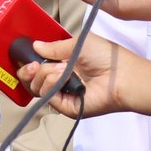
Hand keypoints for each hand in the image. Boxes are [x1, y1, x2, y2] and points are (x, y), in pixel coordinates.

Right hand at [15, 33, 136, 118]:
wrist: (121, 76)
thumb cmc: (106, 57)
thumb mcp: (77, 44)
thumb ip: (54, 47)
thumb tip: (36, 45)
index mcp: (64, 64)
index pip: (38, 66)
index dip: (30, 61)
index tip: (28, 55)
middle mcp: (61, 80)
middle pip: (32, 80)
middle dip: (28, 70)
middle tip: (35, 64)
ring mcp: (63, 94)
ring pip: (36, 87)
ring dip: (45, 74)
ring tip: (61, 69)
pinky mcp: (65, 106)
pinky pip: (47, 96)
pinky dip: (51, 83)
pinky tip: (63, 76)